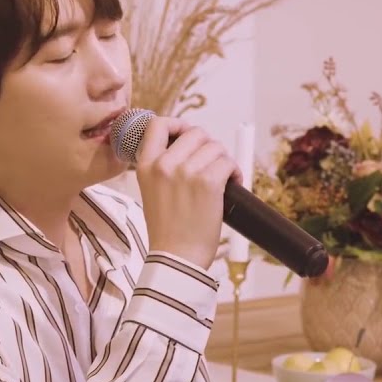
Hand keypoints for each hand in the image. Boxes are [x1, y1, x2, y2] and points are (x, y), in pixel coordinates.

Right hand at [132, 116, 241, 270]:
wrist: (176, 257)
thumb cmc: (167, 228)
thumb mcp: (151, 190)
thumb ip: (162, 166)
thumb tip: (188, 145)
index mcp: (146, 165)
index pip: (158, 124)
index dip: (178, 124)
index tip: (187, 134)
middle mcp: (164, 164)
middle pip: (195, 133)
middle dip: (208, 146)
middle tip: (211, 163)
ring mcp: (186, 172)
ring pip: (215, 146)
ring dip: (223, 160)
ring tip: (222, 177)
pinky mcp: (208, 182)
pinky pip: (228, 162)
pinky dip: (235, 171)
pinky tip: (232, 183)